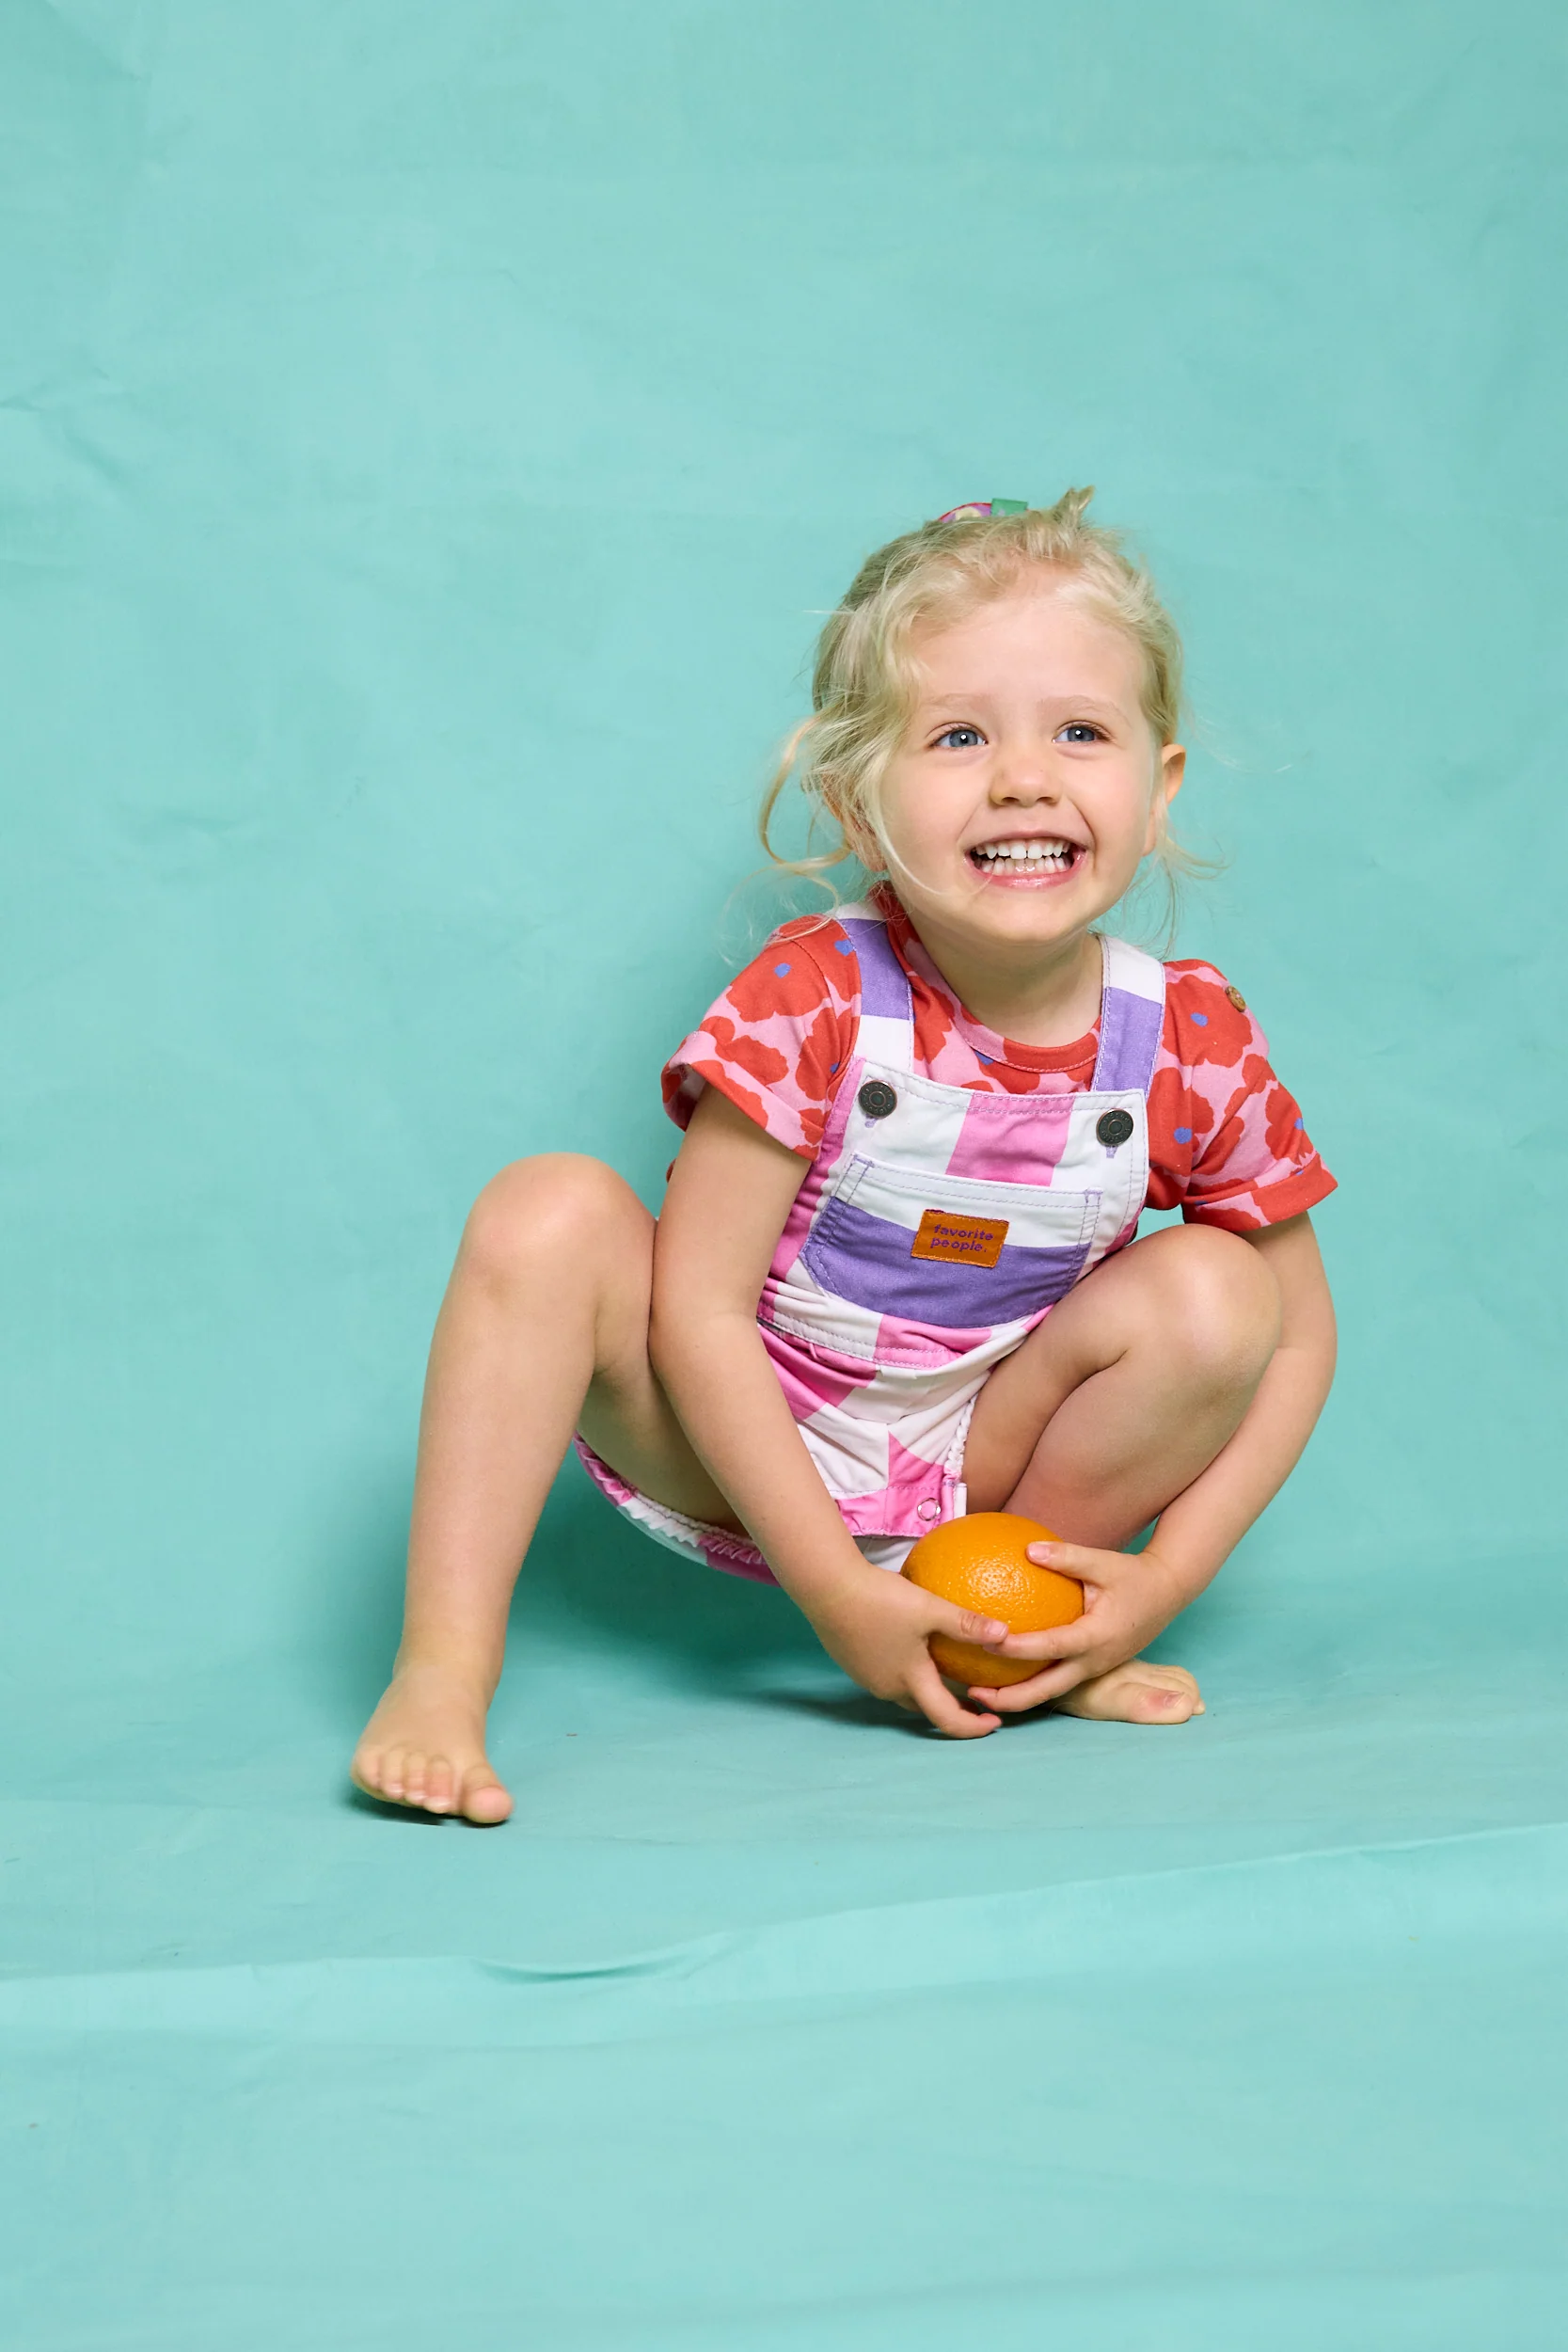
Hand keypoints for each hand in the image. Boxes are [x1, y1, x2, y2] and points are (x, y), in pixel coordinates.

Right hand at [804, 1568, 1011, 1738]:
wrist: (826, 1586)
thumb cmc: (879, 1600)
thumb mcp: (929, 1608)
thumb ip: (966, 1623)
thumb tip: (1006, 1634)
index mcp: (910, 1680)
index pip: (946, 1718)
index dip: (973, 1727)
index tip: (995, 1723)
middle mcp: (887, 1686)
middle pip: (924, 1707)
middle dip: (950, 1707)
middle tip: (974, 1696)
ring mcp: (866, 1675)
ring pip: (903, 1690)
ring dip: (926, 1687)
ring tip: (946, 1670)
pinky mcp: (852, 1660)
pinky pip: (887, 1673)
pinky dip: (906, 1669)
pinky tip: (911, 1644)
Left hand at [967, 1540, 1186, 1713]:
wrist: (1167, 1593)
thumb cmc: (1134, 1576)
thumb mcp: (1103, 1562)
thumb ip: (1066, 1556)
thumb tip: (1027, 1548)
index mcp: (1096, 1637)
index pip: (1051, 1647)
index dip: (1018, 1649)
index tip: (987, 1642)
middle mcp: (1094, 1661)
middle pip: (1046, 1690)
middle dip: (1010, 1697)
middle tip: (972, 1692)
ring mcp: (1094, 1669)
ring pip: (1051, 1692)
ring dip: (1017, 1696)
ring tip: (979, 1691)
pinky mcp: (1092, 1667)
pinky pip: (1058, 1681)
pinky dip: (1032, 1683)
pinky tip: (1005, 1673)